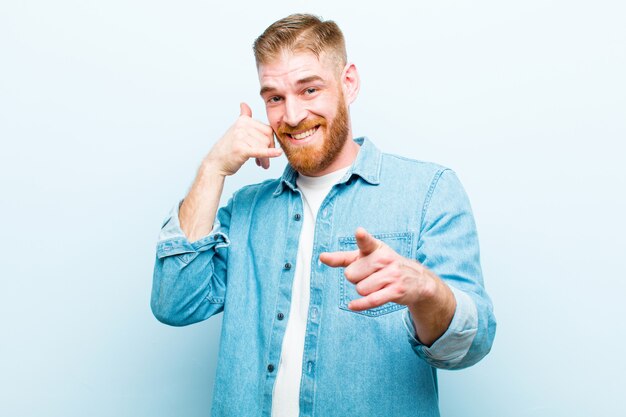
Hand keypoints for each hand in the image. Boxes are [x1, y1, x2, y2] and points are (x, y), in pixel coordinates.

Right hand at [204, 103, 281, 175]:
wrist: (215, 163)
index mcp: (243, 121)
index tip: (267, 150)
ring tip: (261, 164)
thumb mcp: (236, 129)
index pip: (267, 130)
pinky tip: (278, 153)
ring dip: (265, 158)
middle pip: (267, 138)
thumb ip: (243, 117)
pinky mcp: (241, 150)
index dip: (270, 141)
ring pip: (264, 147)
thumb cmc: (228, 148)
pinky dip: (270, 153)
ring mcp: (240, 137)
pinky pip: (260, 151)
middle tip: (264, 161)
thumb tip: (244, 104)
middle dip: (269, 150)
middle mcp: (241, 127)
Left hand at [319, 227, 455, 344]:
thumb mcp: (366, 257)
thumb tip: (322, 257)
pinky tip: (352, 305)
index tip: (359, 232)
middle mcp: (384, 259)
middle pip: (351, 274)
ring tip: (376, 285)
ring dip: (363, 291)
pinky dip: (360, 305)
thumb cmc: (384, 266)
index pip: (367, 242)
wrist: (416, 279)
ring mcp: (392, 275)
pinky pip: (371, 300)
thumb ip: (343, 258)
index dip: (362, 238)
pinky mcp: (396, 291)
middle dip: (356, 279)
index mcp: (376, 248)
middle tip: (369, 276)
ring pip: (360, 288)